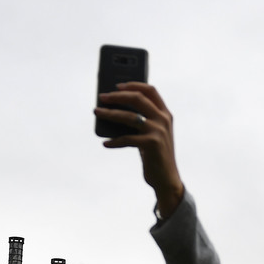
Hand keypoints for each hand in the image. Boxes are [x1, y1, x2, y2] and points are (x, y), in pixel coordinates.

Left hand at [95, 83, 183, 216]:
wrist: (167, 179)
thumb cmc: (155, 155)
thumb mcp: (152, 134)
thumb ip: (142, 121)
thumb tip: (114, 110)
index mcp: (165, 114)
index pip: (151, 90)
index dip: (133, 84)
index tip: (117, 85)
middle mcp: (163, 120)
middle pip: (137, 98)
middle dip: (117, 96)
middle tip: (102, 97)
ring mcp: (158, 131)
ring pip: (129, 116)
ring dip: (110, 114)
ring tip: (97, 113)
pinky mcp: (151, 144)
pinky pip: (126, 138)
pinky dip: (114, 141)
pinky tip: (106, 143)